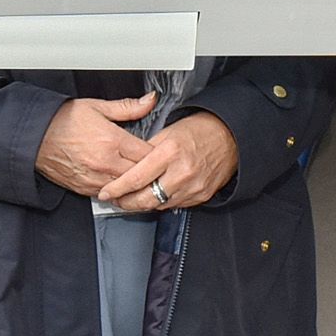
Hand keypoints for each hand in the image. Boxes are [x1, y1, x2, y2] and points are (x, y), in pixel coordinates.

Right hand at [37, 91, 159, 196]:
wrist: (34, 137)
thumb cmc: (61, 120)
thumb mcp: (97, 106)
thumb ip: (127, 107)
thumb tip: (149, 101)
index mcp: (112, 141)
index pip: (148, 154)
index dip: (158, 153)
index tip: (162, 150)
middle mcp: (106, 163)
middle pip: (141, 175)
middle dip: (151, 172)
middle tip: (157, 167)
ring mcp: (95, 178)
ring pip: (127, 189)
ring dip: (135, 184)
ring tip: (142, 178)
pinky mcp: (85, 188)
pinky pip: (109, 195)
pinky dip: (117, 190)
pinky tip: (121, 183)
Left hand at [100, 110, 238, 210]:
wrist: (230, 137)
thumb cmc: (199, 130)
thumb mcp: (168, 131)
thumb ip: (146, 149)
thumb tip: (127, 164)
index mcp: (170, 152)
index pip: (137, 177)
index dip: (118, 188)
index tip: (105, 192)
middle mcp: (182, 172)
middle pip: (145, 198)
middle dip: (126, 202)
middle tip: (114, 200)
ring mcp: (192, 187)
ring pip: (158, 205)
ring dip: (141, 204)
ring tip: (130, 199)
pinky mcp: (200, 196)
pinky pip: (174, 205)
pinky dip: (160, 203)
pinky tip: (153, 197)